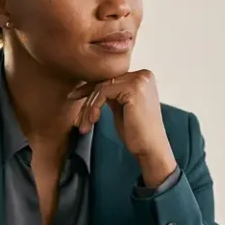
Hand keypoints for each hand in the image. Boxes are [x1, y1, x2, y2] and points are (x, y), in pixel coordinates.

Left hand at [68, 70, 176, 186]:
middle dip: (87, 100)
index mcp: (142, 77)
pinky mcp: (133, 88)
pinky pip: (103, 93)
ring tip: (82, 125)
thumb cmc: (136, 132)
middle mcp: (142, 75)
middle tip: (76, 117)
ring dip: (88, 108)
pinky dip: (94, 107)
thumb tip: (89, 85)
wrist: (151, 149)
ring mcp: (139, 80)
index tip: (74, 97)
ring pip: (101, 87)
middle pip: (104, 81)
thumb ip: (112, 93)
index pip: (110, 78)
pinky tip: (92, 121)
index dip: (89, 88)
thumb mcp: (121, 106)